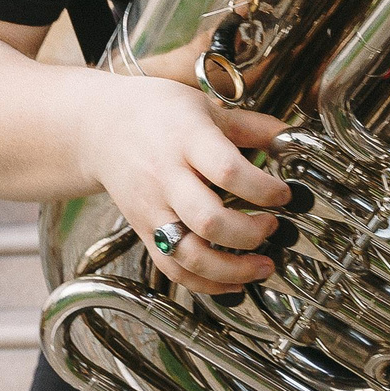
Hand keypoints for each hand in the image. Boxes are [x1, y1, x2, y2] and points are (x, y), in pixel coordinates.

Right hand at [75, 77, 289, 295]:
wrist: (99, 127)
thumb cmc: (155, 113)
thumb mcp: (204, 106)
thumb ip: (250, 126)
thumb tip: (290, 136)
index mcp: (186, 139)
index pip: (227, 171)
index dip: (263, 189)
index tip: (284, 194)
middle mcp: (166, 177)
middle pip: (208, 220)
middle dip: (249, 233)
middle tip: (272, 226)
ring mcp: (152, 208)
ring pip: (189, 254)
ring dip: (232, 269)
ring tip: (263, 265)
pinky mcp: (143, 231)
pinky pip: (172, 269)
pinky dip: (206, 284)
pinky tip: (234, 283)